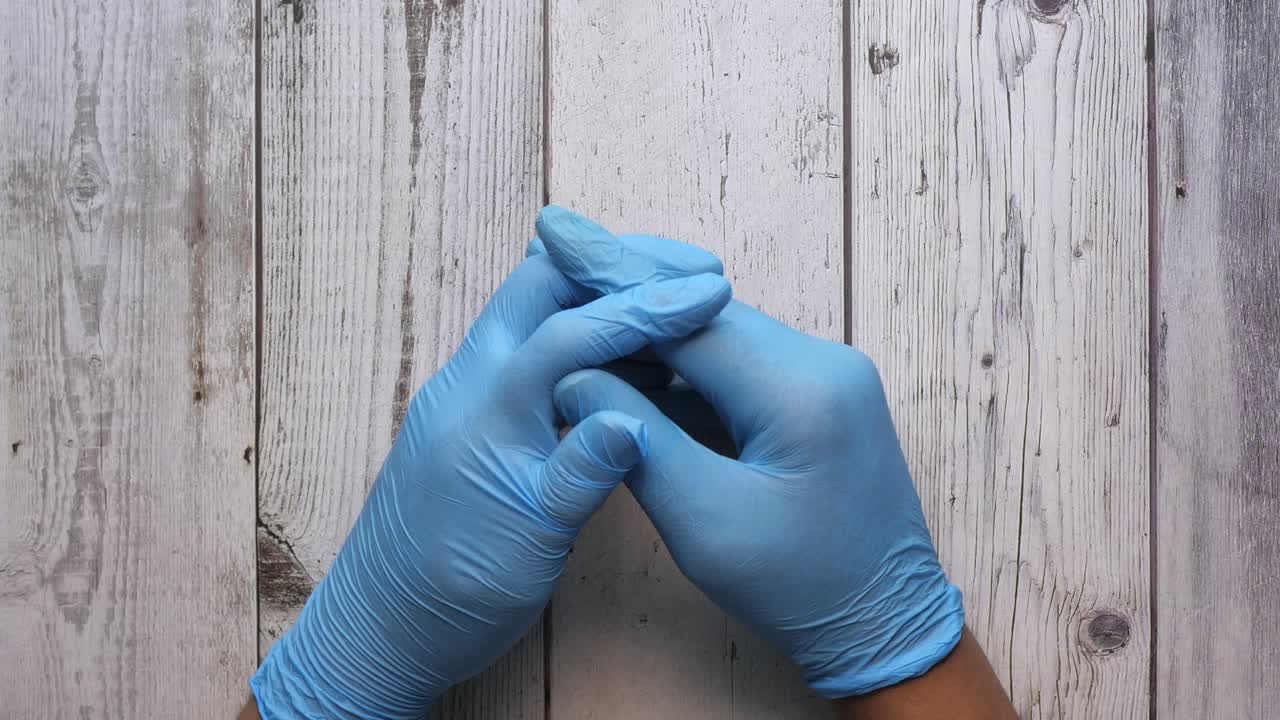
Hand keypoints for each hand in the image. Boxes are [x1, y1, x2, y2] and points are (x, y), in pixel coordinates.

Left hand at [250, 214, 731, 718]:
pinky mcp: (473, 413)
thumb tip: (635, 421)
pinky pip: (532, 349)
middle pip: (543, 282)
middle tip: (694, 271)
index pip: (572, 329)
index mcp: (486, 407)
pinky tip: (631, 364)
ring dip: (602, 296)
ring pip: (535, 310)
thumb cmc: (456, 592)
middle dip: (619, 266)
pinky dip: (584, 337)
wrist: (383, 626)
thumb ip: (580, 474)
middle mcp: (468, 381)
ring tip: (675, 306)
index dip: (645, 304)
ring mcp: (466, 392)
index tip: (712, 290)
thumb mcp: (531, 541)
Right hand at [536, 209, 964, 697]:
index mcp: (800, 390)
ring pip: (718, 334)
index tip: (552, 236)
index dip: (610, 279)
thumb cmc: (800, 589)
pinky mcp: (820, 396)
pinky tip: (632, 365)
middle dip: (626, 291)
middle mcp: (823, 363)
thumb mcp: (705, 522)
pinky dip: (685, 365)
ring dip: (652, 331)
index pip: (683, 317)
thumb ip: (635, 442)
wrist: (884, 624)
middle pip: (701, 313)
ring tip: (579, 313)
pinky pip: (740, 364)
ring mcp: (827, 376)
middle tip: (554, 252)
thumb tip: (573, 378)